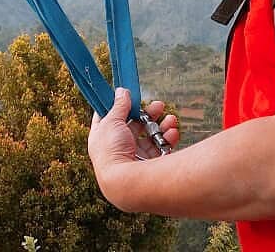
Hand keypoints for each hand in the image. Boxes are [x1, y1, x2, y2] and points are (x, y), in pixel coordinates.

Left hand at [88, 88, 178, 207]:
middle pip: (134, 126)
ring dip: (162, 126)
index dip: (118, 106)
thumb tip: (121, 90)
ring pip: (150, 137)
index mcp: (101, 138)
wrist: (125, 183)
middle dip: (148, 114)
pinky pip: (160, 150)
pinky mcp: (149, 167)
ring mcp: (133, 158)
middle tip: (159, 105)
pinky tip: (173, 132)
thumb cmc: (112, 151)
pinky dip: (168, 140)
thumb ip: (119, 105)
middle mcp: (116, 149)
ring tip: (171, 119)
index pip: (108, 118)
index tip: (128, 96)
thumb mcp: (112, 121)